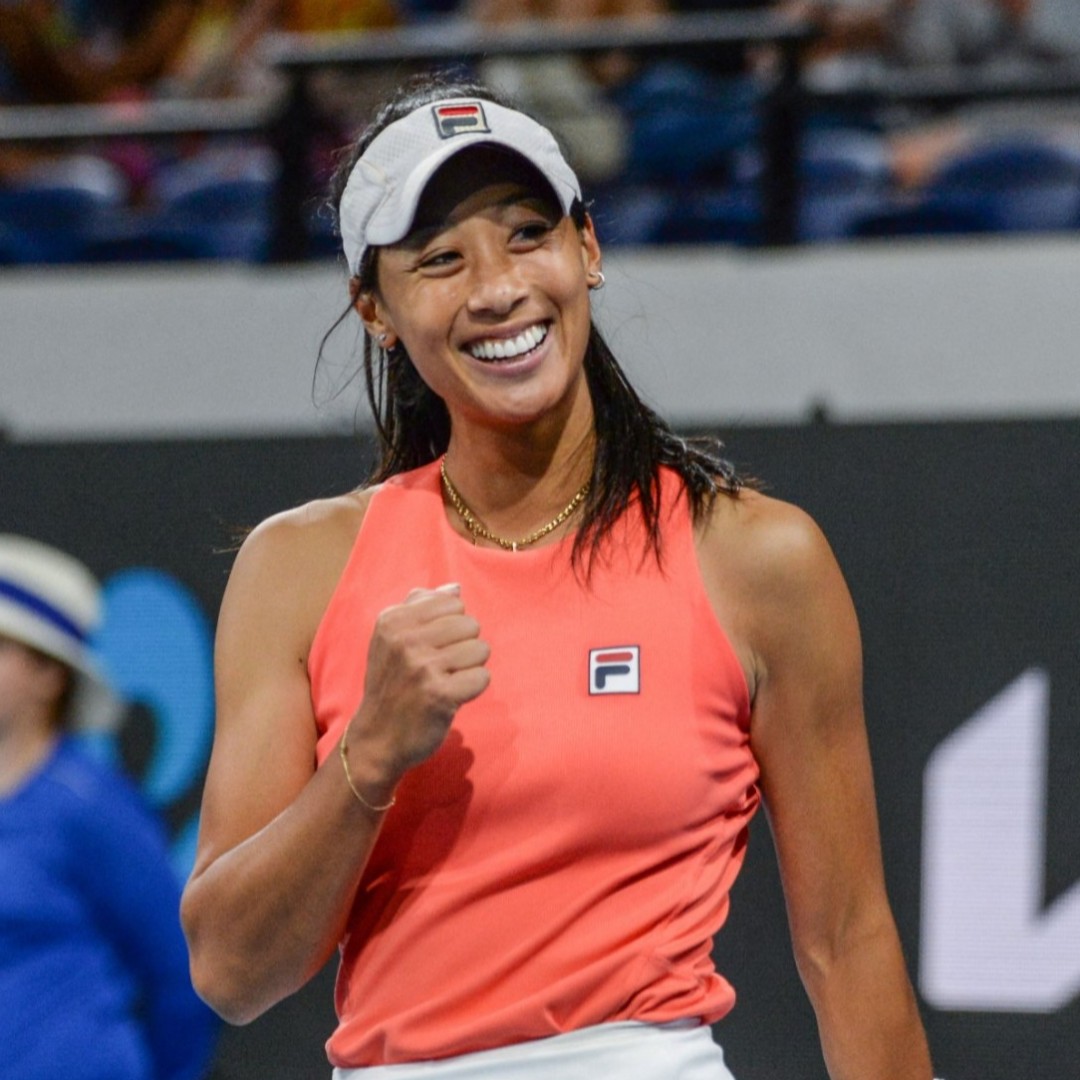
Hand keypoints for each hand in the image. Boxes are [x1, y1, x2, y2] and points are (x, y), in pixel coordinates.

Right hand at [348, 584, 489, 782]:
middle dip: (464, 646)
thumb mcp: (390, 639)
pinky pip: (482, 677)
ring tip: (449, 680)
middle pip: (470, 624)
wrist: (376, 738)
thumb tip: (455, 588)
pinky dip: (473, 688)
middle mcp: (405, 640)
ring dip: (471, 668)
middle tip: (443, 667)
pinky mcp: (439, 694)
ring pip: (480, 649)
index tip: (433, 647)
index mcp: (393, 620)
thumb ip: (420, 607)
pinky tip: (454, 696)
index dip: (451, 626)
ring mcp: (422, 668)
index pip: (452, 603)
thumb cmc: (390, 685)